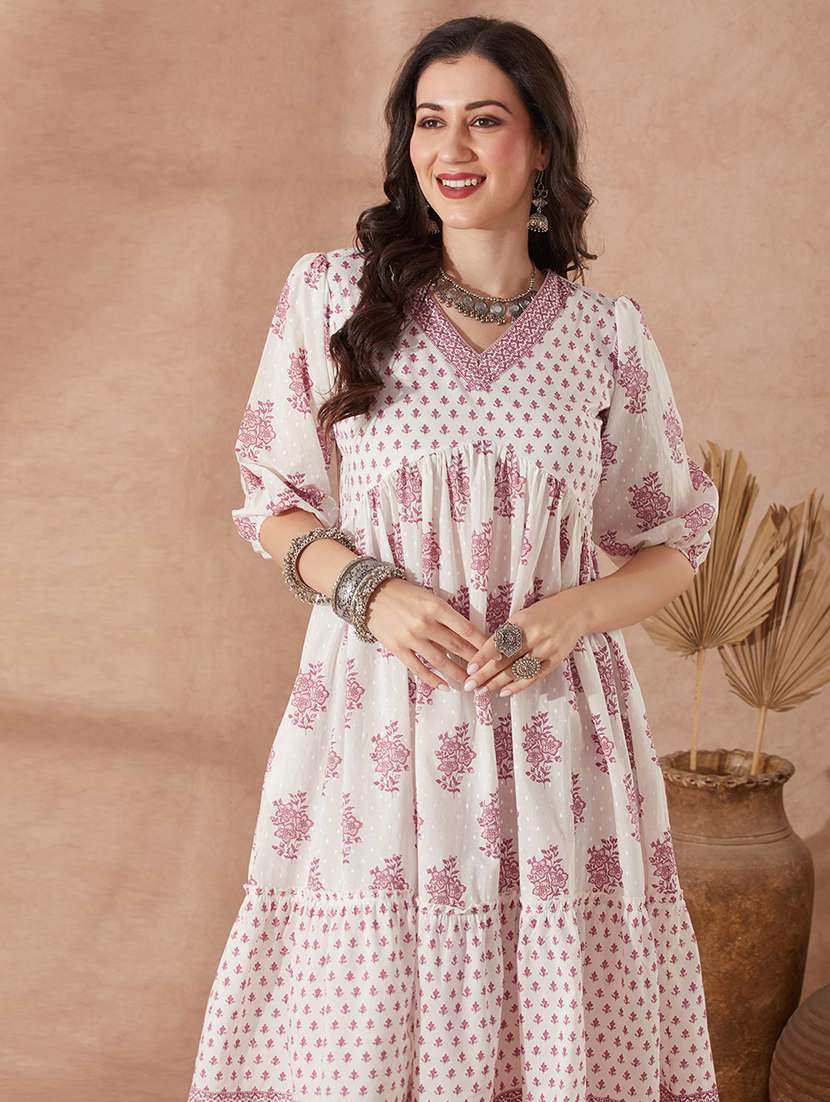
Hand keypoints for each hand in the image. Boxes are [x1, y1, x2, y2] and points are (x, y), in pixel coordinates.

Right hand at [364, 577, 489, 689]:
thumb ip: (445, 614)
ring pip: (441, 661)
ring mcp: (411, 638)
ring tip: (471, 684)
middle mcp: (425, 623)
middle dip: (475, 662)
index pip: (466, 629)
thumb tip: (467, 633)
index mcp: (436, 607)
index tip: (496, 653)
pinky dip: (433, 679)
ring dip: (458, 674)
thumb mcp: (428, 597)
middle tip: (489, 674)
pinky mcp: (398, 648)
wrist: (370, 594)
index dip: (483, 643)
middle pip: (456, 647)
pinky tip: (445, 687)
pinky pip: (419, 668)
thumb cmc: (404, 593)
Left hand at [462, 587, 588, 696]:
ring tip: (482, 691)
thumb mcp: (521, 616)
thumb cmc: (542, 614)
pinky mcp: (555, 660)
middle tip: (470, 686)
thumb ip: (506, 633)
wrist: (575, 612)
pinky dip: (518, 686)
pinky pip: (534, 676)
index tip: (469, 668)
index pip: (498, 642)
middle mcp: (534, 635)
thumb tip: (484, 655)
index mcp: (521, 621)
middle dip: (485, 675)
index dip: (483, 656)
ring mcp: (546, 649)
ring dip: (498, 683)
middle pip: (506, 660)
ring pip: (518, 671)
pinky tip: (504, 692)